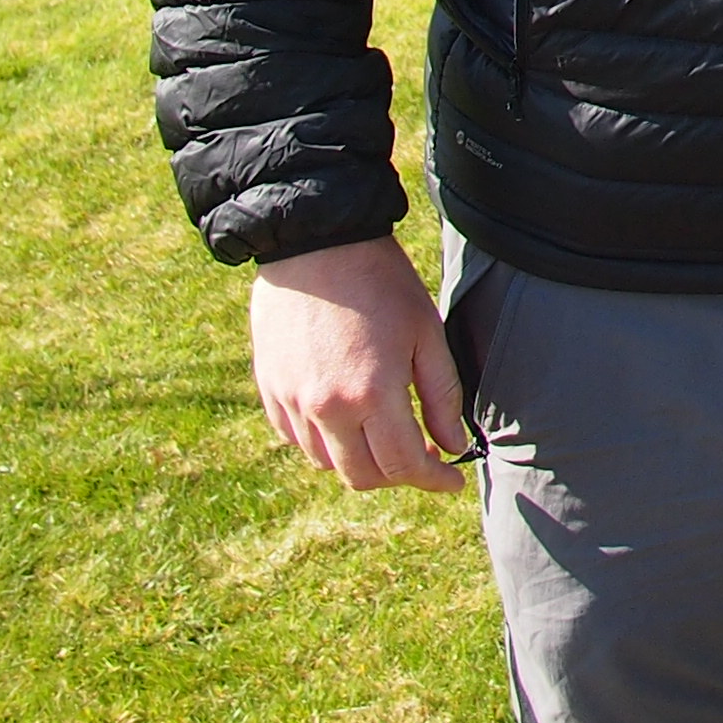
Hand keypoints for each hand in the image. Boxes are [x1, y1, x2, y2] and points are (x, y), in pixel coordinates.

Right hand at [250, 232, 473, 494]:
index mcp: (372, 394)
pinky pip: (295, 439)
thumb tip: (452, 446)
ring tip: (383, 434)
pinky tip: (345, 417)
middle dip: (397, 477)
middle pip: (362, 477)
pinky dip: (323, 442)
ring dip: (359, 461)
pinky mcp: (269, 389)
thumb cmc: (380, 282)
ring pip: (327, 463)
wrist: (316, 241)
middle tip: (421, 458)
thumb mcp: (426, 332)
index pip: (404, 466)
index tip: (451, 481)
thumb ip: (442, 396)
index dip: (432, 481)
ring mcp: (291, 402)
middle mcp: (326, 408)